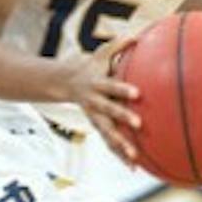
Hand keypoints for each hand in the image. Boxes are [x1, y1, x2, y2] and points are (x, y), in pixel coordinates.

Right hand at [75, 47, 142, 164]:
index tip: (137, 93)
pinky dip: (120, 155)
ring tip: (134, 158)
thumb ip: (118, 45)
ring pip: (107, 134)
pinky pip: (110, 143)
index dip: (122, 90)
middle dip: (121, 119)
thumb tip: (137, 34)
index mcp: (97, 86)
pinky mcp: (99, 128)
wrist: (64, 85)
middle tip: (138, 125)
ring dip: (120, 146)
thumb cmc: (89, 67)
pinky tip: (134, 167)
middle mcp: (94, 104)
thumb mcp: (100, 55)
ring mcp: (95, 118)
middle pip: (108, 113)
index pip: (110, 87)